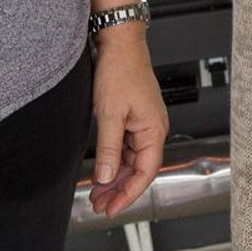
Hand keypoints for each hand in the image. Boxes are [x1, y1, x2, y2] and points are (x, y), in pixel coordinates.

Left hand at [88, 27, 170, 216]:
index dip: (129, 194)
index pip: (146, 172)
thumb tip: (105, 177)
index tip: (112, 208)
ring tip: (97, 194)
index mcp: (154, 129)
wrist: (119, 43)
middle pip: (138, 169)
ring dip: (114, 177)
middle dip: (119, 190)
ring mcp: (142, 124)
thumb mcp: (110, 114)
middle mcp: (152, 129)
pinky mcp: (133, 118)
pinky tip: (101, 171)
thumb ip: (108, 149)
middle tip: (100, 205)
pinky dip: (113, 161)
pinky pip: (125, 148)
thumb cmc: (120, 70)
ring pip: (130, 160)